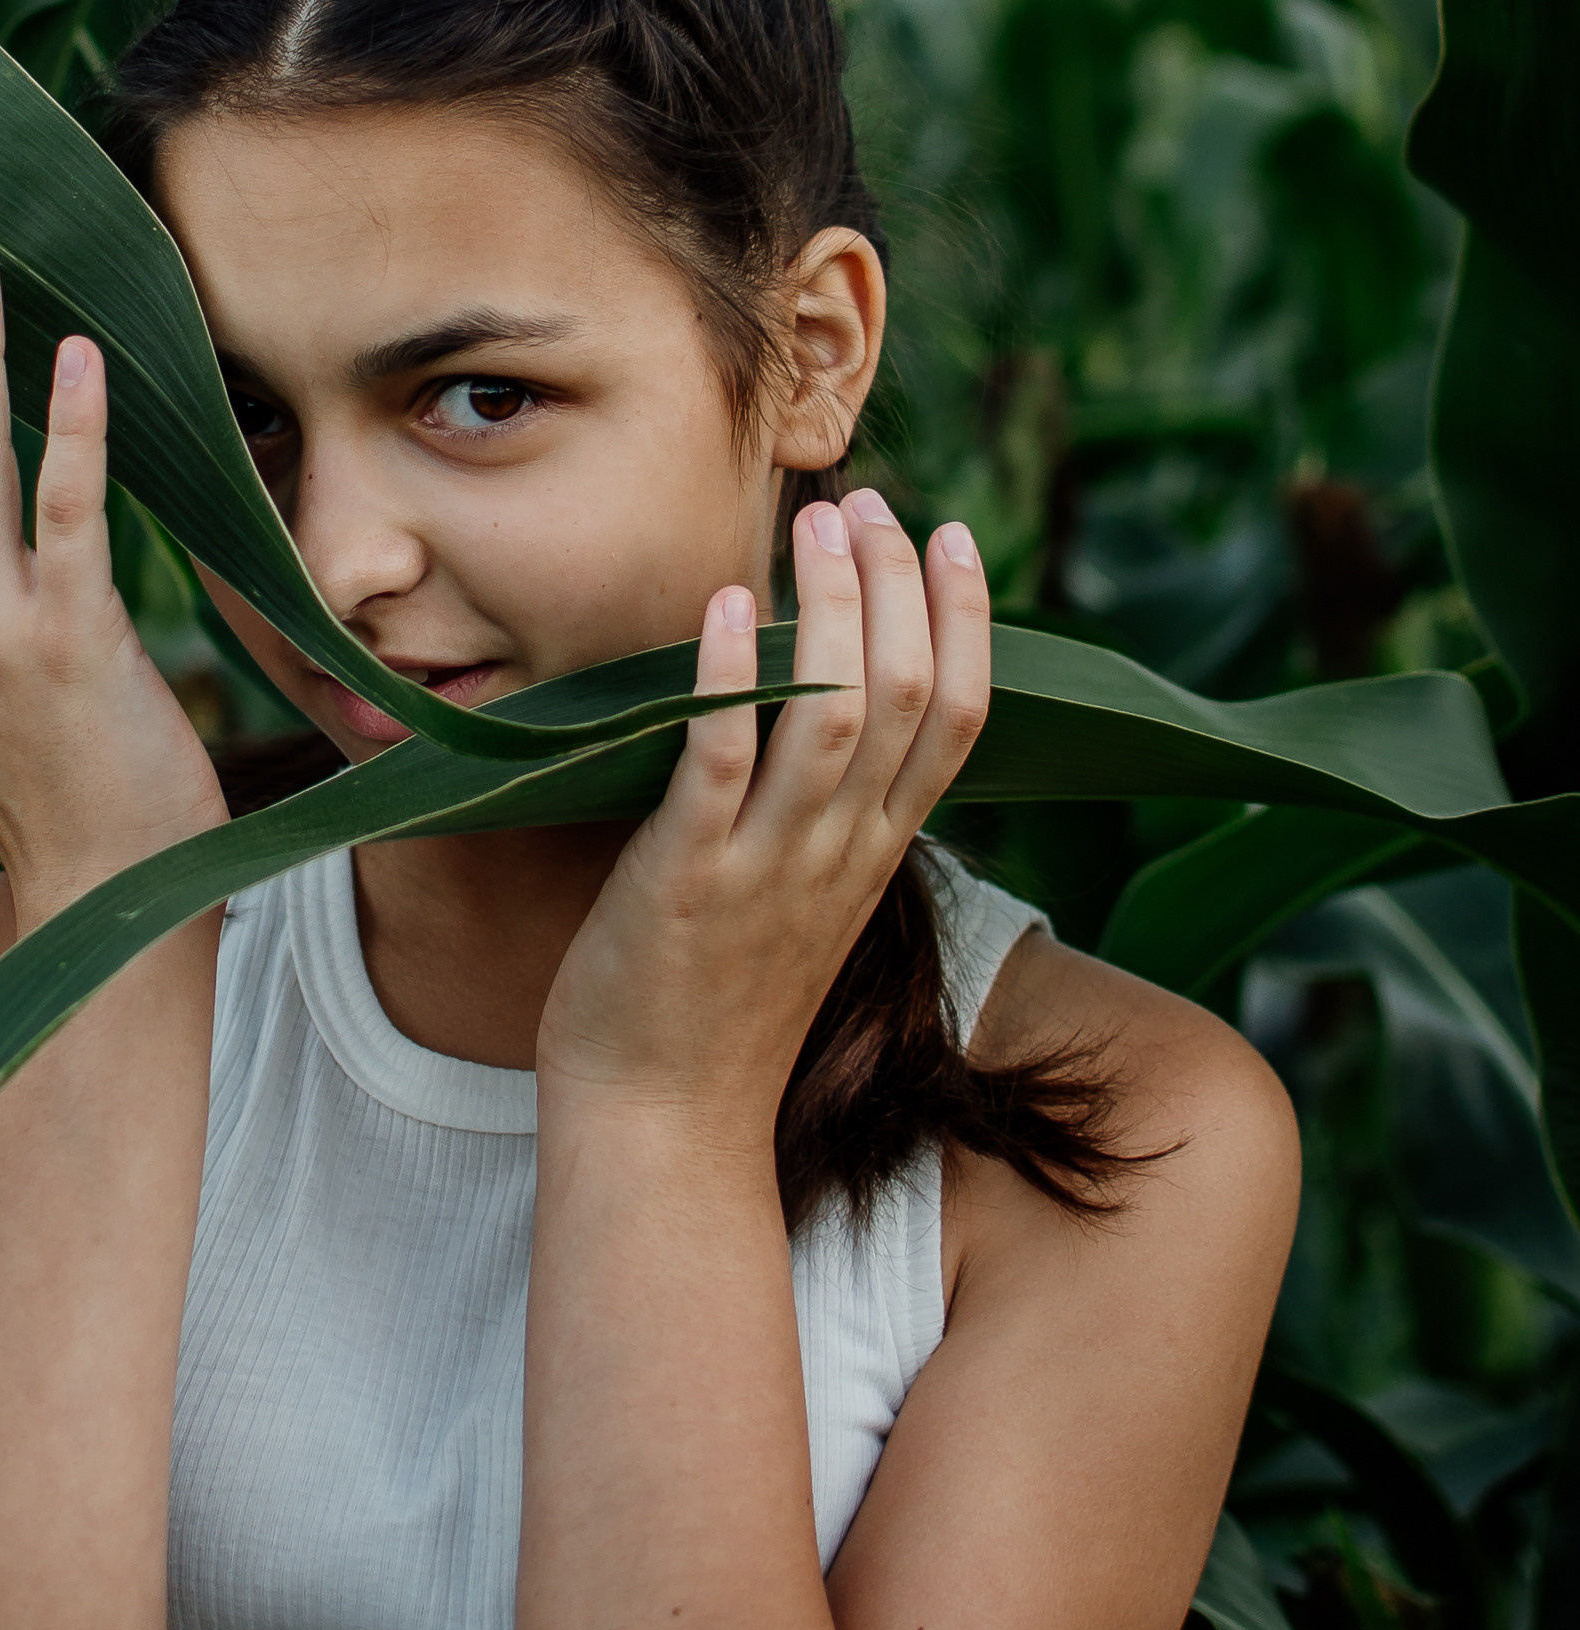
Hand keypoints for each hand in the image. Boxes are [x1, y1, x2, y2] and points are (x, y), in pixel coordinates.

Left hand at [534, 491, 989, 1122]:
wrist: (664, 1126)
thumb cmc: (718, 1005)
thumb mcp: (805, 899)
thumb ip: (828, 812)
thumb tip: (829, 704)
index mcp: (875, 854)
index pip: (959, 720)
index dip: (965, 620)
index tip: (950, 537)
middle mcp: (840, 854)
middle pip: (907, 697)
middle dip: (896, 584)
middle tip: (867, 503)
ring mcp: (768, 868)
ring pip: (833, 716)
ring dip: (830, 609)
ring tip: (815, 525)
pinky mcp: (686, 881)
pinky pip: (719, 765)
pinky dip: (731, 681)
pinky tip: (729, 608)